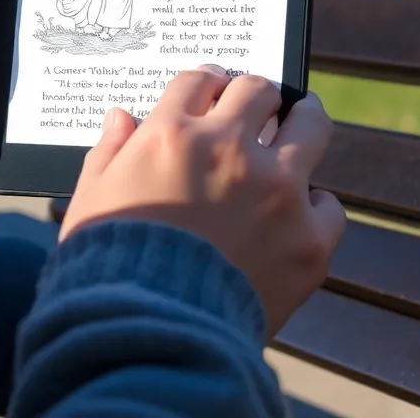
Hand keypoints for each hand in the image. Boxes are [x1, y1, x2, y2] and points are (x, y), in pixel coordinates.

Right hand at [61, 67, 345, 335]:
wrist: (150, 339)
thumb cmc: (109, 271)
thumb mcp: (90, 203)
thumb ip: (108, 152)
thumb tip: (121, 117)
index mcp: (172, 136)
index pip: (200, 80)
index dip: (207, 82)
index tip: (214, 90)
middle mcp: (229, 150)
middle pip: (258, 89)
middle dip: (256, 95)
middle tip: (259, 107)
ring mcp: (277, 190)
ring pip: (311, 123)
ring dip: (302, 121)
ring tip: (301, 123)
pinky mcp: (309, 238)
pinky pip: (330, 204)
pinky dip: (315, 207)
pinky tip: (300, 215)